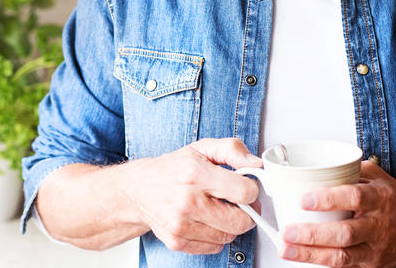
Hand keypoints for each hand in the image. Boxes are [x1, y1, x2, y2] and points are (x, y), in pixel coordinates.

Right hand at [129, 137, 261, 254]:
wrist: (139, 189)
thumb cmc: (173, 168)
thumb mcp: (201, 148)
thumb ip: (232, 149)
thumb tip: (256, 164)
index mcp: (195, 173)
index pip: (243, 192)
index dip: (251, 189)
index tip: (246, 185)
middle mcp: (187, 200)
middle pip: (240, 221)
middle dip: (245, 211)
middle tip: (236, 201)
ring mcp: (181, 224)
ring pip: (229, 236)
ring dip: (229, 224)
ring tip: (217, 208)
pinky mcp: (177, 241)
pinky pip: (214, 246)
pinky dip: (215, 235)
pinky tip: (205, 220)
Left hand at [279, 161, 395, 266]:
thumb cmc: (394, 199)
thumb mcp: (376, 176)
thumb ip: (347, 169)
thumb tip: (313, 164)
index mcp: (378, 198)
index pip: (353, 197)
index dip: (327, 199)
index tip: (303, 200)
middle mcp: (377, 225)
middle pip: (344, 233)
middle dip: (312, 235)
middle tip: (287, 232)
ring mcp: (374, 248)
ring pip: (342, 256)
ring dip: (311, 254)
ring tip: (286, 248)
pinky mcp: (370, 263)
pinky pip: (345, 266)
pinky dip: (322, 262)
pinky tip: (302, 256)